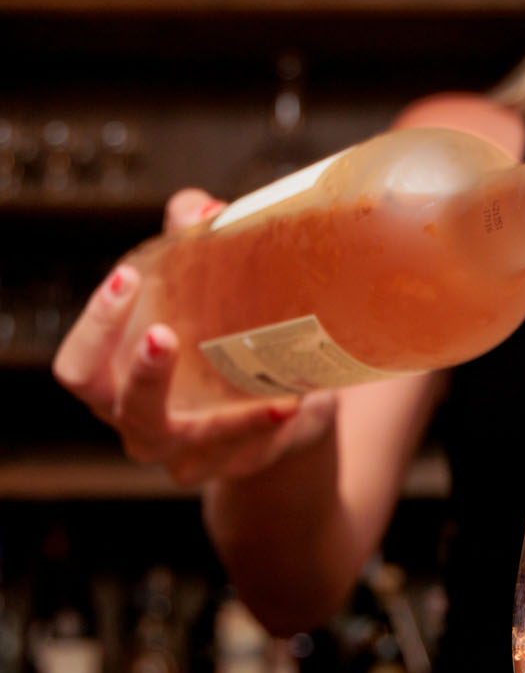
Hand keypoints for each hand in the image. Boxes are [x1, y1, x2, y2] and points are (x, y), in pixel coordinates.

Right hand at [52, 188, 337, 486]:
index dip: (95, 326)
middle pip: (121, 409)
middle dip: (143, 375)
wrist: (279, 409)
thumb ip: (194, 245)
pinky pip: (247, 450)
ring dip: (228, 418)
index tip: (126, 279)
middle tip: (164, 336)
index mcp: (116, 381)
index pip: (80, 367)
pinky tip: (296, 400)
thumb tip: (206, 209)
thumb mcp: (206, 292)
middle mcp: (142, 423)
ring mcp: (188, 453)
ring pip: (194, 442)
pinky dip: (269, 425)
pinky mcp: (234, 463)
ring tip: (270, 390)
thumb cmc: (222, 343)